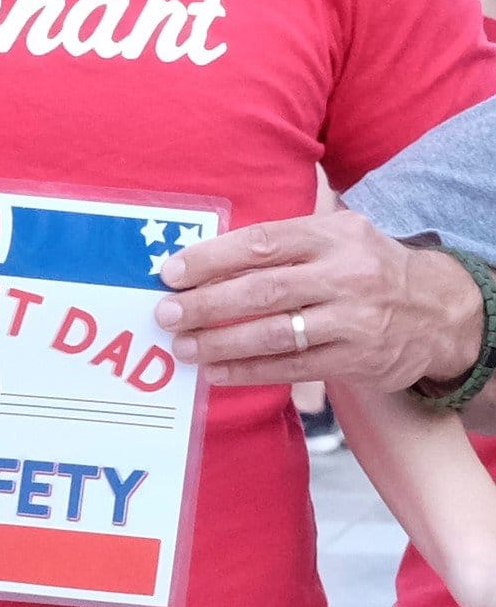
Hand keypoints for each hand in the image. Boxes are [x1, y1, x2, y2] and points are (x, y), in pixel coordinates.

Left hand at [154, 211, 482, 388]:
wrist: (439, 311)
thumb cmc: (364, 268)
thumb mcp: (336, 236)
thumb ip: (281, 241)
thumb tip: (202, 256)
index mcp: (333, 235)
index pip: (262, 242)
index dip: (212, 258)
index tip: (171, 273)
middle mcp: (346, 275)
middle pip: (264, 290)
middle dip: (207, 304)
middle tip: (167, 313)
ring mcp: (354, 319)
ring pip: (275, 333)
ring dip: (221, 342)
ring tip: (183, 346)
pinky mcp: (357, 359)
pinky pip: (292, 367)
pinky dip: (248, 370)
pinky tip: (216, 371)